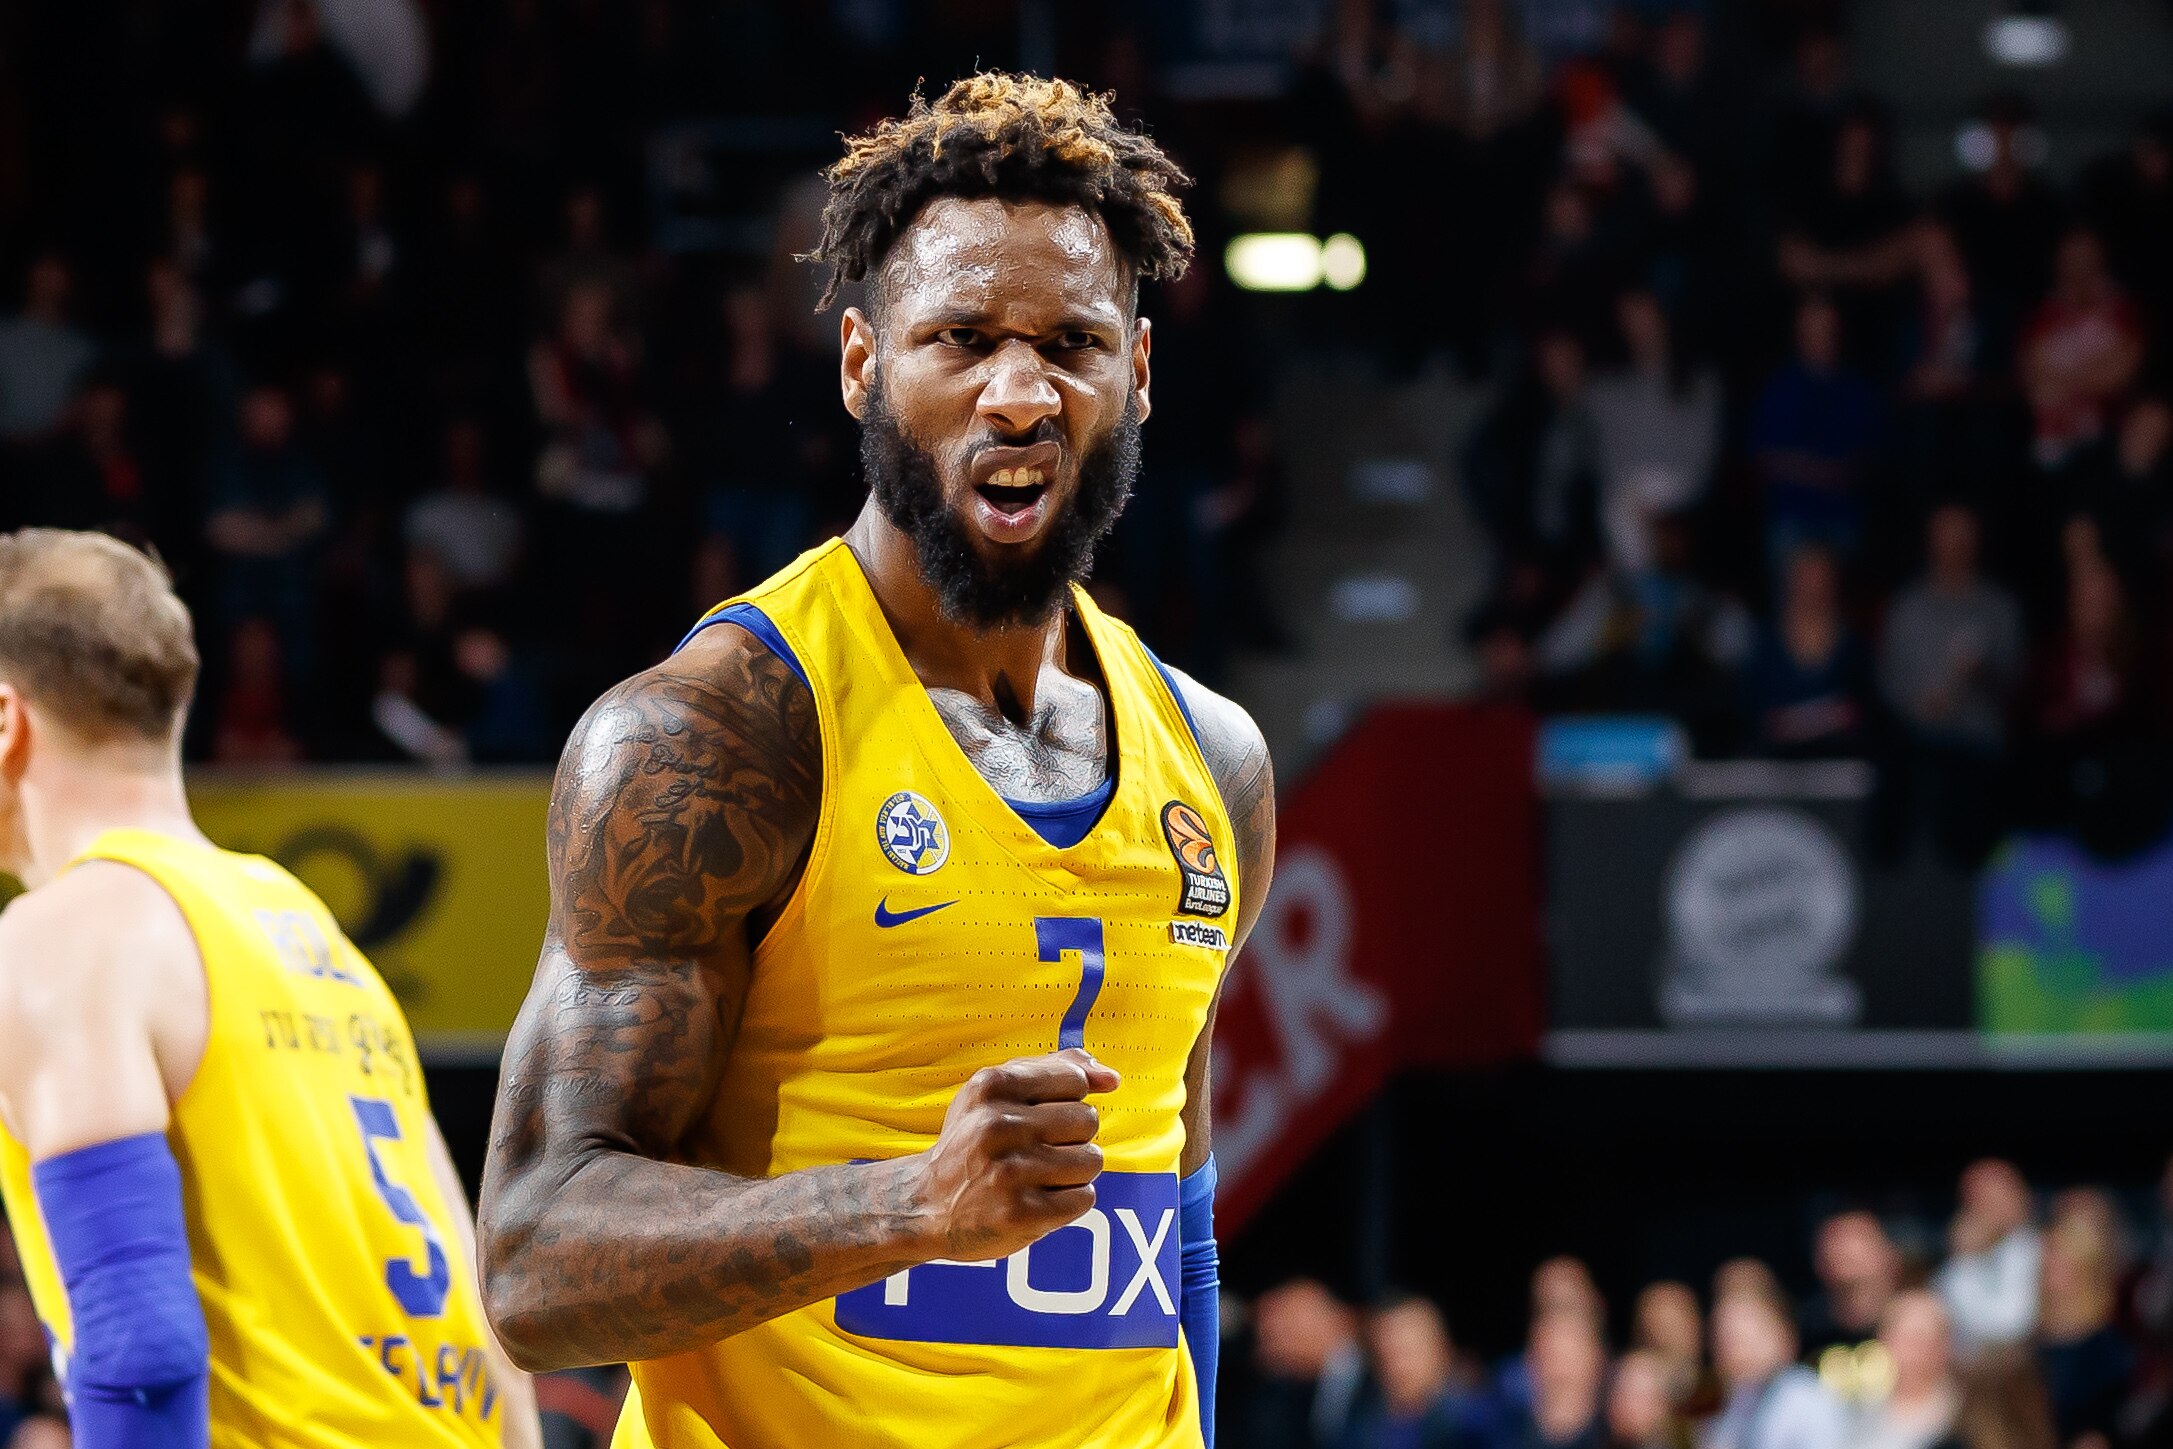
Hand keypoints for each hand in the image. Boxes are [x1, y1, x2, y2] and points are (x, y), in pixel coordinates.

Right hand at [909, 1048, 1120, 1261]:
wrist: (923, 1203)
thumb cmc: (971, 1141)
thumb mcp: (995, 1092)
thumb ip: (1054, 1070)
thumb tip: (1112, 1078)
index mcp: (992, 1087)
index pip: (1075, 1081)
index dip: (1068, 1101)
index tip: (1043, 1117)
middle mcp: (998, 1126)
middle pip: (1088, 1121)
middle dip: (1073, 1137)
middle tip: (1037, 1150)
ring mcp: (1010, 1173)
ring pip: (1091, 1160)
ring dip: (1074, 1171)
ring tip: (1039, 1176)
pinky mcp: (1021, 1215)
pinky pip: (1085, 1197)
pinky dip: (1070, 1200)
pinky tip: (1039, 1199)